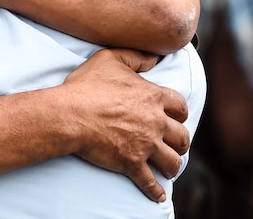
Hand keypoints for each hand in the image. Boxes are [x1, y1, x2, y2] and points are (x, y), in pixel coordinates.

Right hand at [62, 48, 189, 202]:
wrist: (70, 114)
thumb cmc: (87, 85)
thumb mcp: (110, 59)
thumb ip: (135, 57)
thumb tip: (154, 58)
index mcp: (153, 97)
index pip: (180, 106)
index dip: (180, 112)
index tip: (176, 117)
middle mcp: (155, 122)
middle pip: (182, 136)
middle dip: (180, 142)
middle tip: (175, 145)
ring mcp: (145, 145)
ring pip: (171, 161)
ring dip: (173, 166)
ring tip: (169, 168)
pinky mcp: (131, 163)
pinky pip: (149, 181)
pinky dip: (155, 191)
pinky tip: (157, 196)